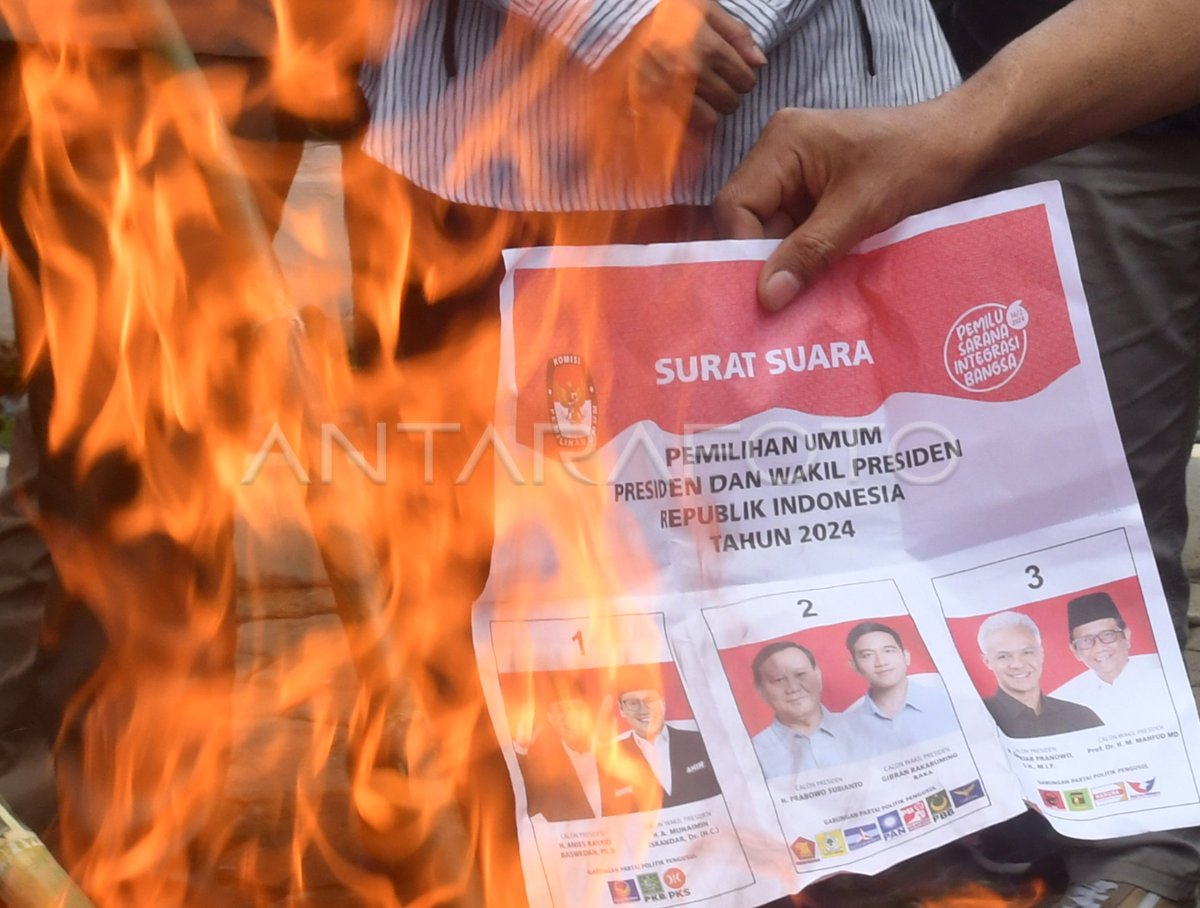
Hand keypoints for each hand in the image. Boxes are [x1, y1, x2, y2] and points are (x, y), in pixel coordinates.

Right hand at [607, 0, 764, 131]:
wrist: (621, 22)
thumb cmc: (668, 13)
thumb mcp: (705, 8)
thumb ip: (737, 33)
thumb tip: (759, 63)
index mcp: (707, 47)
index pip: (745, 79)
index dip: (744, 78)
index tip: (735, 74)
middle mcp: (691, 72)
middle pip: (730, 102)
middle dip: (730, 95)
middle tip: (718, 85)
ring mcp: (671, 92)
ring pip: (711, 119)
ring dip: (712, 110)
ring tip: (703, 96)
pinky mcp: (653, 105)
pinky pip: (685, 126)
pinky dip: (691, 119)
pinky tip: (687, 104)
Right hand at [714, 104, 979, 309]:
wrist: (966, 144)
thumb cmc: (917, 162)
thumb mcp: (862, 209)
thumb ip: (810, 251)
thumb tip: (766, 298)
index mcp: (781, 144)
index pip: (735, 206)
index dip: (742, 252)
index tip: (761, 296)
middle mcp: (779, 158)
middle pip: (748, 222)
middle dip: (762, 264)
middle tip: (775, 312)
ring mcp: (797, 179)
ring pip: (771, 235)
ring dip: (786, 268)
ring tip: (795, 307)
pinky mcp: (817, 198)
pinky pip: (796, 237)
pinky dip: (805, 263)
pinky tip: (814, 289)